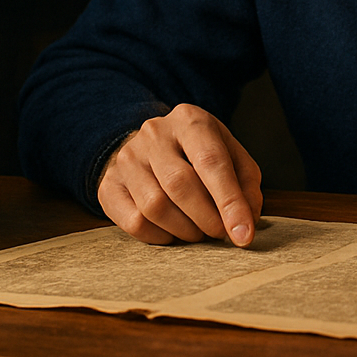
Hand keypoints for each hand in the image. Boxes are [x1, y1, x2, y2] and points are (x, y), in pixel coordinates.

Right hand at [96, 103, 263, 246]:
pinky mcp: (109, 184)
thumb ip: (246, 184)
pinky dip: (160, 237)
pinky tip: (172, 231)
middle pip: (180, 185)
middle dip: (207, 219)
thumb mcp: (230, 155)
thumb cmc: (199, 154)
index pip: (211, 162)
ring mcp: (127, 158)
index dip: (229, 202)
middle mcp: (154, 133)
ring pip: (155, 207)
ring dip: (184, 230)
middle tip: (220, 234)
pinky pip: (134, 222)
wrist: (151, 147)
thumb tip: (247, 220)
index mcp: (189, 120)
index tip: (243, 235)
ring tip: (198, 231)